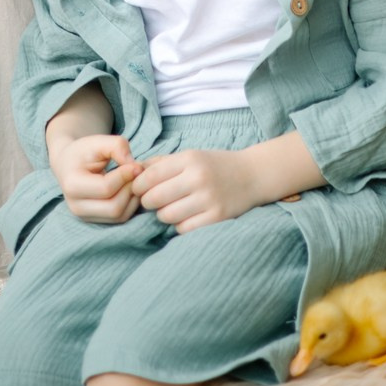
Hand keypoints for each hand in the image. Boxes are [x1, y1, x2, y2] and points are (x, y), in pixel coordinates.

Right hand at [49, 133, 142, 222]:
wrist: (69, 164)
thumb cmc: (84, 151)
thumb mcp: (98, 141)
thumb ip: (117, 147)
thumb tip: (137, 168)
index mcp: (72, 185)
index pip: (106, 188)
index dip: (126, 176)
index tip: (137, 164)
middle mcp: (76, 206)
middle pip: (114, 208)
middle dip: (130, 189)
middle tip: (138, 173)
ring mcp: (85, 217)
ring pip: (119, 216)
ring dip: (133, 198)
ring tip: (135, 179)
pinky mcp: (95, 220)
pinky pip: (120, 218)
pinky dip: (131, 204)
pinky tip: (130, 187)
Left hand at [132, 148, 259, 233]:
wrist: (252, 175)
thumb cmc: (215, 165)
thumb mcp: (191, 155)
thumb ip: (162, 163)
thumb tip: (132, 171)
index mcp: (190, 159)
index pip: (151, 175)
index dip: (138, 186)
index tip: (138, 190)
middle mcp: (199, 178)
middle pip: (155, 198)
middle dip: (149, 202)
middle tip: (152, 201)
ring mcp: (209, 199)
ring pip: (167, 216)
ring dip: (164, 215)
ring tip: (171, 208)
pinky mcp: (217, 218)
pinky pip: (184, 229)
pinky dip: (180, 226)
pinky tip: (186, 217)